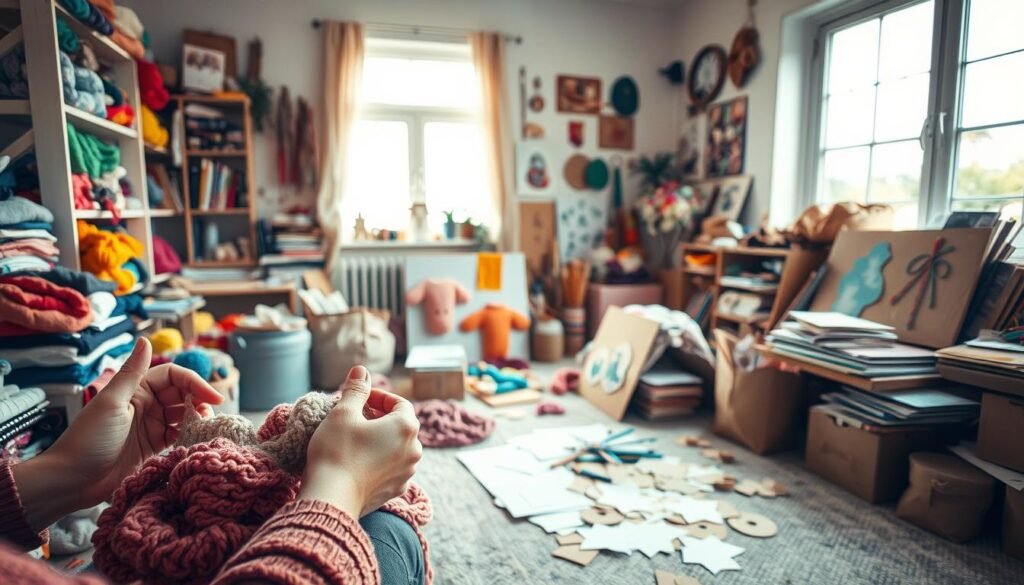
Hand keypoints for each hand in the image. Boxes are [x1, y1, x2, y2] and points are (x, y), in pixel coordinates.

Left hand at [13, 338, 223, 530]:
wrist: (72, 481)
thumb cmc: (88, 439)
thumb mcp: (112, 403)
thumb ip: (131, 373)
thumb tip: (145, 339)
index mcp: (136, 390)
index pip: (174, 376)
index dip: (195, 383)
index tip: (213, 396)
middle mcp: (146, 405)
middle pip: (183, 395)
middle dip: (200, 400)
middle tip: (213, 414)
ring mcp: (151, 427)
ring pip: (184, 415)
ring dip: (198, 419)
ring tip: (206, 428)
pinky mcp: (153, 448)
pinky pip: (179, 436)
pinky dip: (190, 436)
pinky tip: (197, 439)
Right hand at [299, 366, 421, 517]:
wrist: (332, 498)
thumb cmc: (337, 451)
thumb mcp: (343, 413)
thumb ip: (356, 390)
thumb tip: (361, 371)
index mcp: (405, 427)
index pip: (400, 403)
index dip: (380, 397)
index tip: (361, 398)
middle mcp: (413, 450)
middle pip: (401, 425)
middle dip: (381, 417)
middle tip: (357, 416)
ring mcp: (407, 472)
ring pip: (397, 447)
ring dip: (381, 439)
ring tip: (357, 438)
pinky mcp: (396, 490)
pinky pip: (392, 468)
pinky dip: (380, 460)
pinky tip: (359, 461)